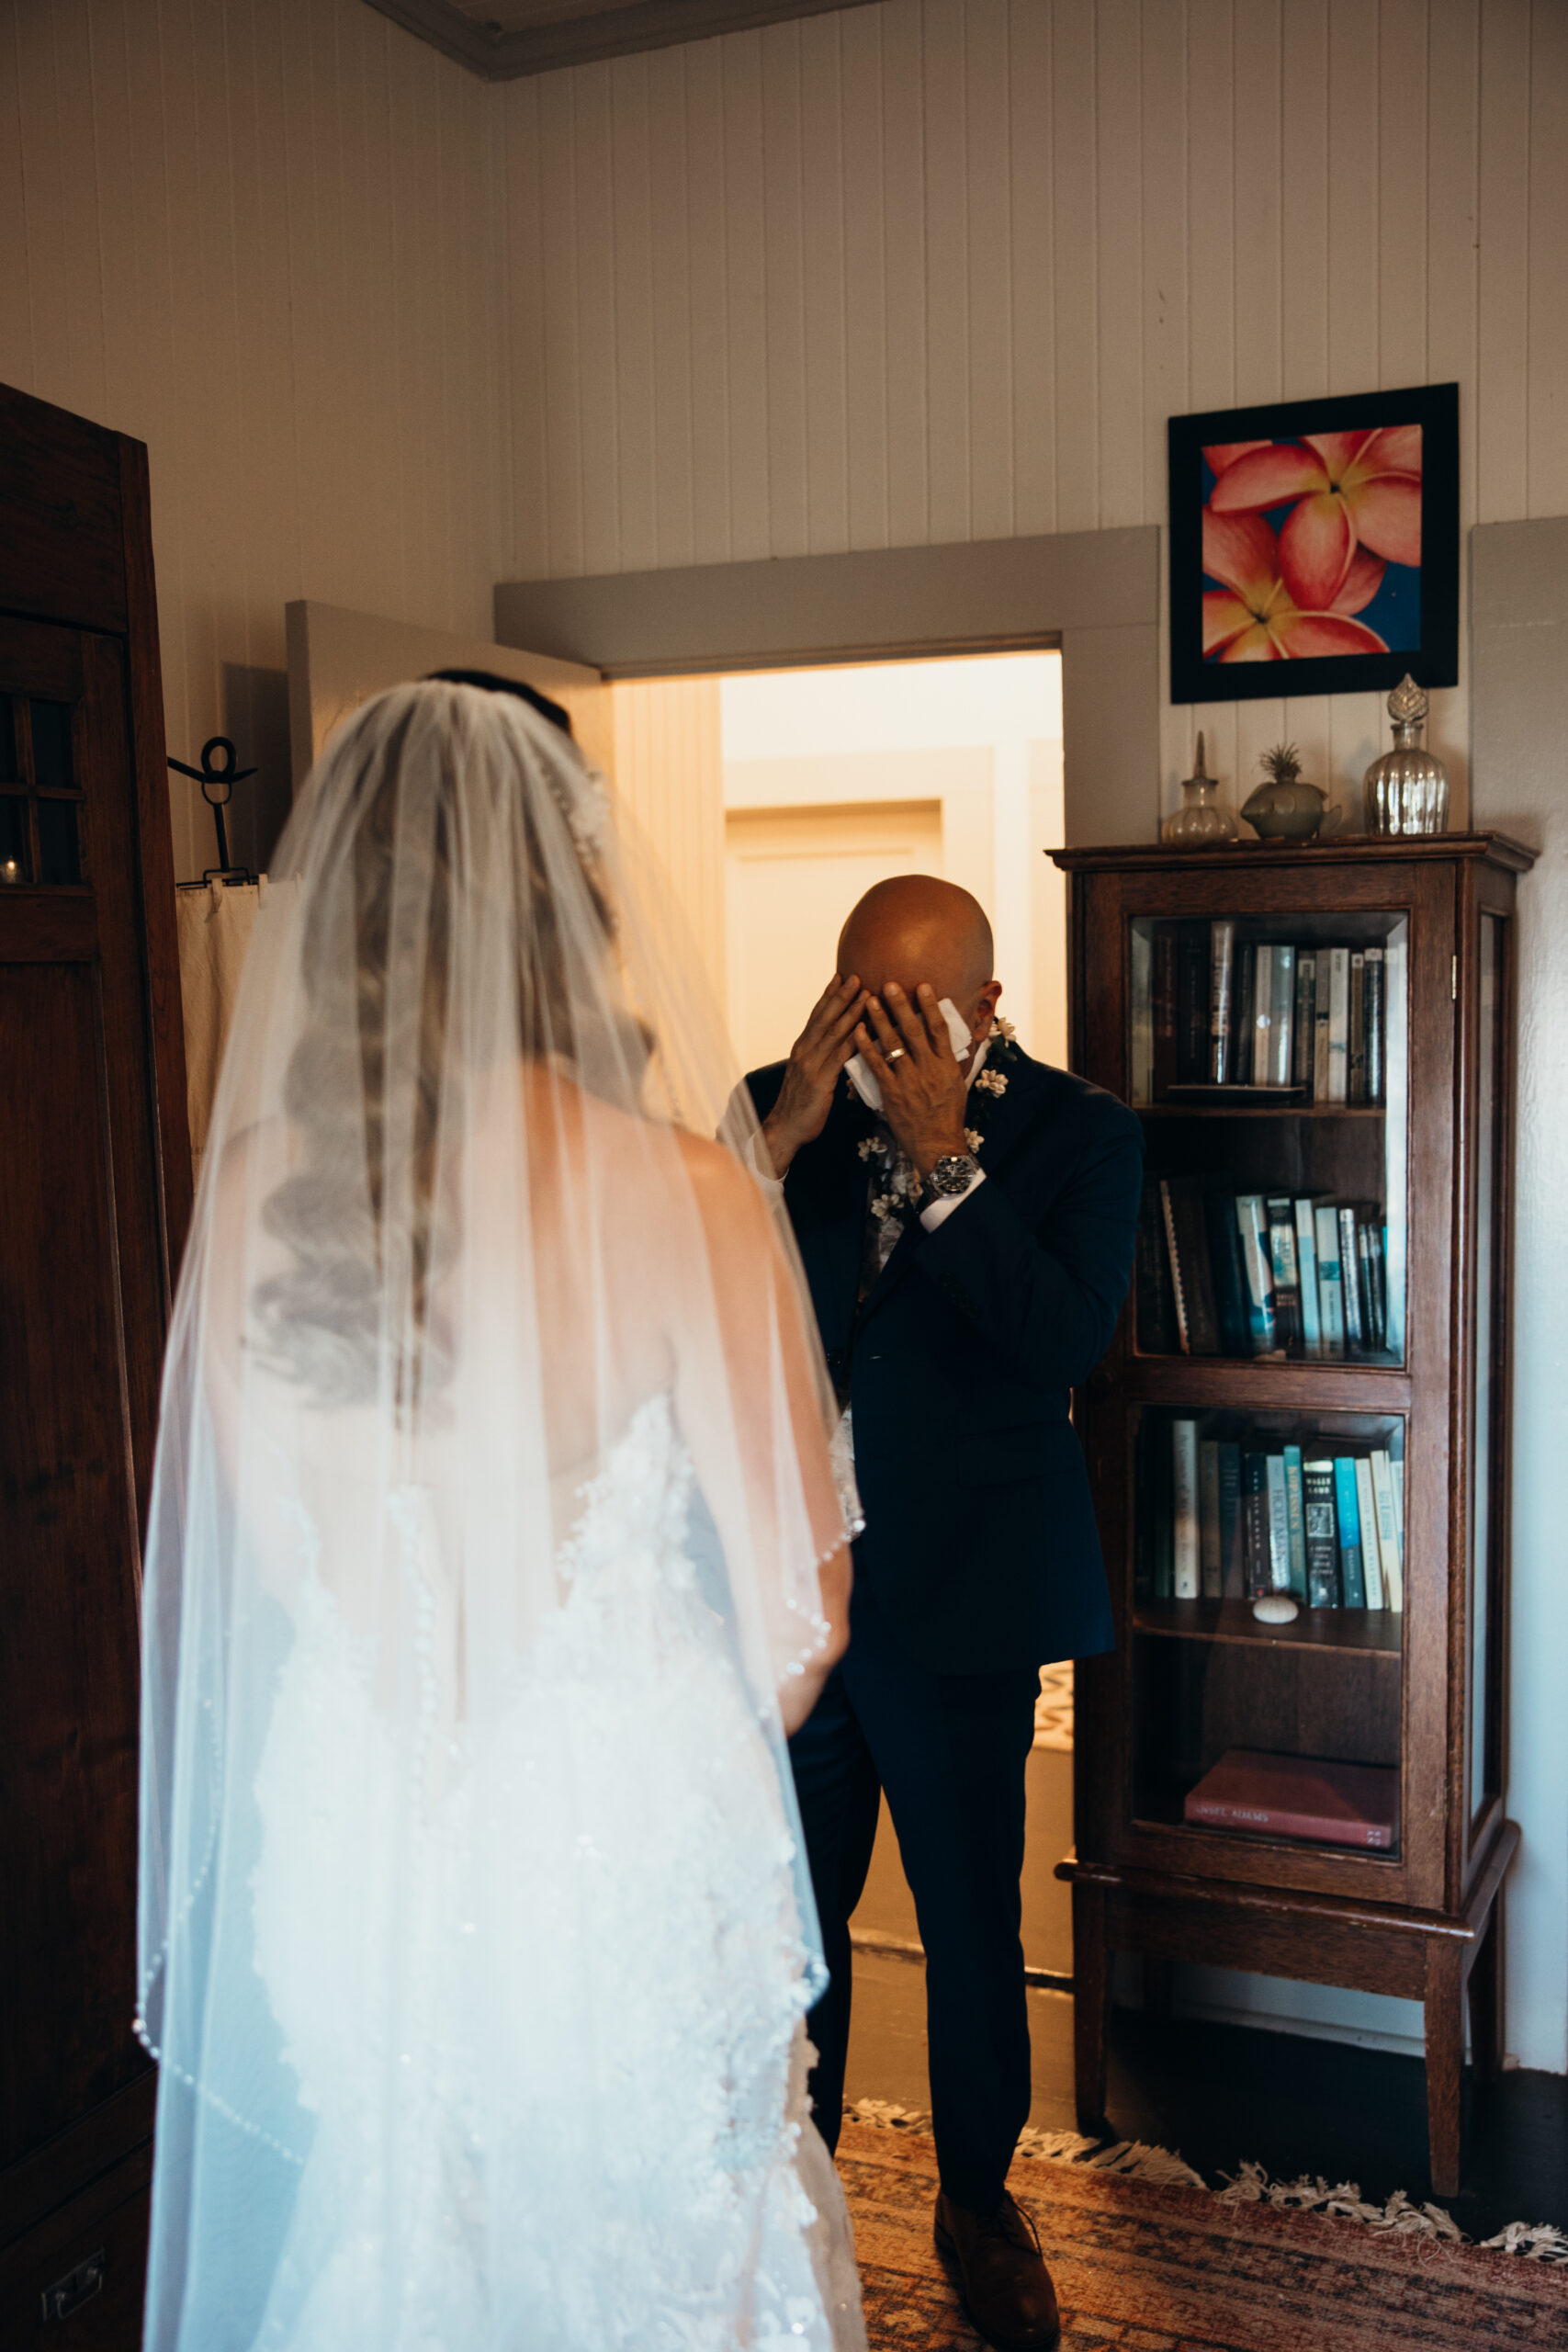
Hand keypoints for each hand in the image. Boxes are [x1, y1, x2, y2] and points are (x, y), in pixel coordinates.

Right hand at [761, 974, 867, 1176]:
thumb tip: (837, 1046)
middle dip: (841, 995)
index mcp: (802, 1048)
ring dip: (850, 1012)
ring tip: (865, 994)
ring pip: (833, 1032)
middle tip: (856, 976)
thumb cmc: (801, 1105)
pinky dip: (852, 1041)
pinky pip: (839, 1057)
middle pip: (824, 1017)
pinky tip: (863, 1030)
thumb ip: (821, 1058)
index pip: (817, 1015)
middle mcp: (804, 1051)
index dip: (829, 995)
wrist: (785, 1129)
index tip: (841, 976)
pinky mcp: (820, 1081)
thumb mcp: (810, 1075)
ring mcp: (811, 1065)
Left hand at [854, 983, 969, 1177]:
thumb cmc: (947, 1116)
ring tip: (869, 1000)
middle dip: (900, 1005)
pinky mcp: (892, 1093)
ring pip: (893, 1045)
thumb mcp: (956, 1085)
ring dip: (880, 1020)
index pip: (940, 1029)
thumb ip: (948, 1061)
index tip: (922, 985)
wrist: (937, 1146)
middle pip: (914, 1031)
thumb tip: (945, 1040)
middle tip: (888, 984)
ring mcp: (910, 1081)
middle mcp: (930, 1069)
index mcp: (947, 1065)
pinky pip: (877, 1066)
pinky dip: (867, 1047)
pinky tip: (858, 1032)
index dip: (930, 1006)